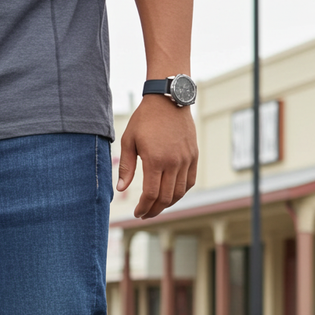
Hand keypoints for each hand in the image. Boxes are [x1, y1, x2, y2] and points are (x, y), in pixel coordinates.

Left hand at [117, 96, 197, 219]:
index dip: (143, 208)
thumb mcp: (129, 141)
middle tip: (144, 215)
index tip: (137, 213)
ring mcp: (186, 159)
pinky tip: (170, 195)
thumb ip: (126, 167)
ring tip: (155, 207)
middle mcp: (174, 162)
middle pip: (165, 197)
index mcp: (155, 160)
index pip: (151, 194)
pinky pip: (189, 182)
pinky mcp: (193, 156)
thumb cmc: (144, 120)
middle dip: (154, 210)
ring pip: (179, 192)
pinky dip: (180, 193)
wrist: (168, 100)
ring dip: (167, 204)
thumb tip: (121, 189)